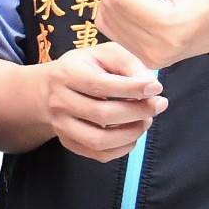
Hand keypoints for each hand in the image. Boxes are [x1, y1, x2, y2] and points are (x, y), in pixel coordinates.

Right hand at [38, 40, 167, 161]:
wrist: (49, 89)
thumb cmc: (85, 67)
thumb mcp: (105, 54)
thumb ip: (129, 65)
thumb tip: (151, 87)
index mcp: (67, 73)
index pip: (100, 85)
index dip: (132, 89)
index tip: (156, 88)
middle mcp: (59, 101)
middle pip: (102, 115)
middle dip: (138, 112)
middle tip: (159, 105)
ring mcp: (61, 126)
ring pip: (99, 140)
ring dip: (131, 134)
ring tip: (146, 121)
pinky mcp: (68, 142)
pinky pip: (99, 154)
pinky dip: (122, 149)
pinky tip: (132, 134)